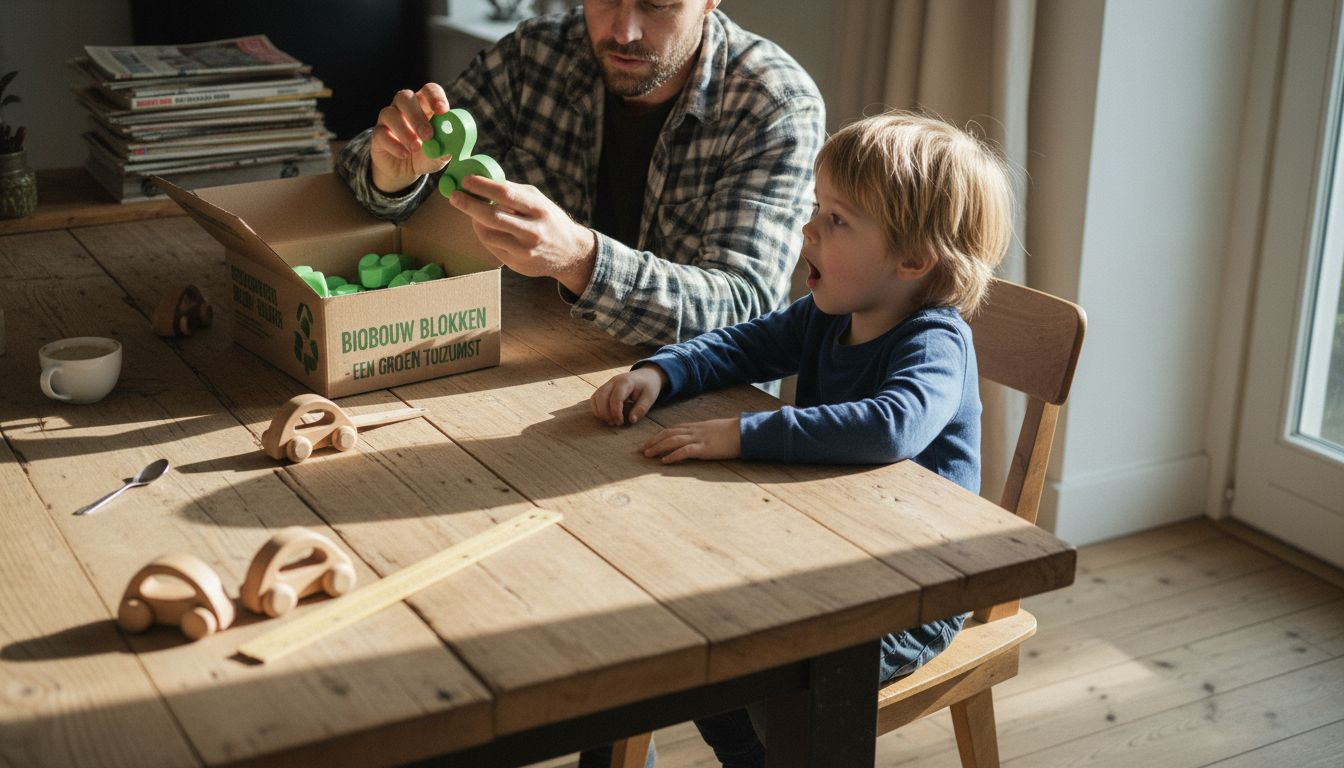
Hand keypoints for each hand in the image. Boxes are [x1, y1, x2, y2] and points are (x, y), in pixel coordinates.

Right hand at [370, 84, 451, 193]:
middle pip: (405, 97)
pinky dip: (393, 144)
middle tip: (428, 135)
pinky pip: (381, 133)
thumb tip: (449, 149)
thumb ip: (444, 151)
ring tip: (415, 148)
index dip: (435, 97)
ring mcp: (388, 119)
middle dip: (417, 115)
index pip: (429, 90)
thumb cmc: (426, 156)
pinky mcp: (378, 134)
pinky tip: (404, 154)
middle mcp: (404, 107)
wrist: (404, 172)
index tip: (442, 111)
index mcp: (424, 105)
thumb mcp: (439, 155)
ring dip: (404, 131)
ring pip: (389, 114)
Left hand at [451, 175, 596, 294]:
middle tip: (454, 196)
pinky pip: (492, 247)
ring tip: (473, 212)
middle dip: (468, 205)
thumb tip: (482, 182)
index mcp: (539, 210)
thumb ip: (514, 192)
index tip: (466, 180)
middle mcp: (532, 231)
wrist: (571, 253)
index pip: (505, 194)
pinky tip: (487, 228)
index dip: (482, 186)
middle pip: (492, 217)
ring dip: (475, 221)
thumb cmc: (550, 221)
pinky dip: (485, 234)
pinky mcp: (518, 264)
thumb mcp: (539, 201)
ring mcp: (524, 251)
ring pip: (488, 234)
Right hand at [591, 366, 666, 425]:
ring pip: (596, 397)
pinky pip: (595, 398)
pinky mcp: (604, 388)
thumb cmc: (648, 387)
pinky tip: (605, 416)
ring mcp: (607, 383)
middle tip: (615, 423)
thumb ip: (641, 409)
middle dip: (606, 413)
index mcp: (626, 382)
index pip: (615, 398)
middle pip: (602, 397)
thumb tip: (631, 420)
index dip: (616, 412)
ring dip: (600, 412)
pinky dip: (597, 408)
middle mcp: (614, 381)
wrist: (646, 375)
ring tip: (610, 421)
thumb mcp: (650, 397)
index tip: (620, 422)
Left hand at [641, 418, 741, 463]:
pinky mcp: (705, 448)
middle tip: (640, 449)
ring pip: (672, 440)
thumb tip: (696, 442)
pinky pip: (685, 451)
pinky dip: (673, 456)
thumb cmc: (733, 433)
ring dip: (658, 447)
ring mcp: (699, 439)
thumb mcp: (715, 431)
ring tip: (647, 454)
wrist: (745, 432)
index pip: (672, 429)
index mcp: (696, 427)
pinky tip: (664, 461)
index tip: (647, 442)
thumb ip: (703, 435)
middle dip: (652, 441)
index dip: (658, 435)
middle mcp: (694, 431)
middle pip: (668, 433)